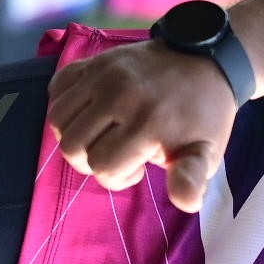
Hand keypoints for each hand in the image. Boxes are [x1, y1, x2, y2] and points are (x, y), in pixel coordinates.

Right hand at [46, 40, 238, 210]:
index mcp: (147, 124)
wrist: (205, 61)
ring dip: (73, 135)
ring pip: (57, 119)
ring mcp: (103, 75)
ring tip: (99, 134)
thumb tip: (186, 202)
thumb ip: (190, 178)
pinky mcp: (95, 60)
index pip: (102, 167)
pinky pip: (57, 87)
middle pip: (72, 146)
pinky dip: (64, 105)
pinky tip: (88, 112)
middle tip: (115, 152)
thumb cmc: (202, 116)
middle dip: (90, 161)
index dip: (116, 178)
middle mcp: (119, 97)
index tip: (138, 167)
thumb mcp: (206, 152)